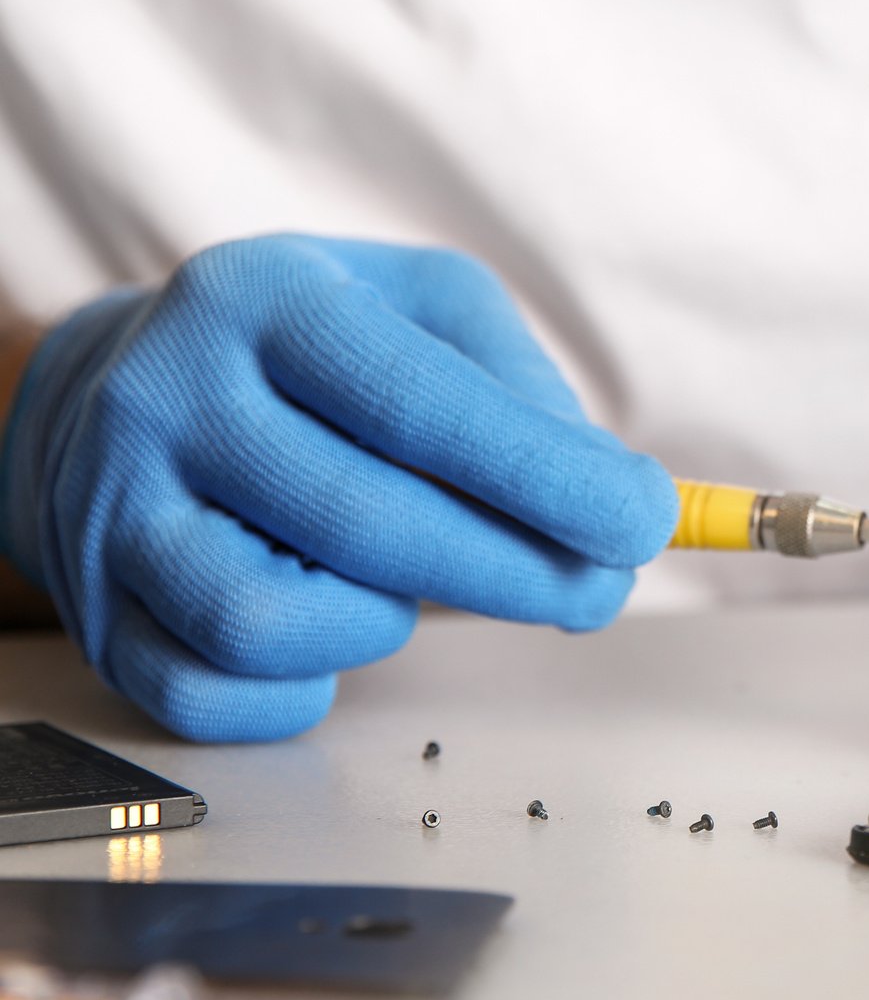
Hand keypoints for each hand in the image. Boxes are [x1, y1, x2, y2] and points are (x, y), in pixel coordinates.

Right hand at [0, 236, 676, 740]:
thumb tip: (604, 494)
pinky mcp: (95, 613)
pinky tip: (336, 631)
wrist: (119, 385)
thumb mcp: (424, 310)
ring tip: (413, 585)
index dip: (543, 476)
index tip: (643, 521)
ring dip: (385, 624)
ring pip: (273, 624)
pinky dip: (302, 691)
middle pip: (365, 524)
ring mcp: (112, 512)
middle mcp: (167, 398)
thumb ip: (522, 388)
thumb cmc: (316, 354)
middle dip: (515, 572)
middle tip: (599, 589)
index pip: (417, 402)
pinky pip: (217, 698)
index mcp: (262, 300)